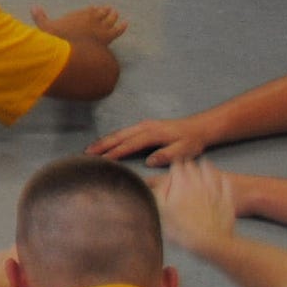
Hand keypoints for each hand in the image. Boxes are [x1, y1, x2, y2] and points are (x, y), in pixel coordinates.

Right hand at [33, 4, 129, 45]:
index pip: (89, 10)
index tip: (95, 9)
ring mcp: (100, 27)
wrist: (71, 50)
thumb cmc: (57, 39)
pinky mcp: (107, 37)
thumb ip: (40, 17)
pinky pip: (117, 29)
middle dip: (105, 11)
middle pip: (100, 13)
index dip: (92, 10)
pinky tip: (126, 23)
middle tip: (109, 9)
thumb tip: (33, 6)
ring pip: (110, 19)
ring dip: (113, 16)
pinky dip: (122, 26)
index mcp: (78, 15)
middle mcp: (91, 18)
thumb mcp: (45, 27)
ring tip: (115, 13)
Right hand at [91, 115, 213, 164]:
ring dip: (104, 140)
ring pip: (119, 132)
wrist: (199, 127)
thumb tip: (149, 161)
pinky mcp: (144, 126)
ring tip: (90, 149)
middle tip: (87, 154)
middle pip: (119, 136)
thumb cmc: (192, 141)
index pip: (129, 144)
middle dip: (102, 145)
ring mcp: (143, 125)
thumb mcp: (185, 150)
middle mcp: (144, 127)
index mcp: (153, 134)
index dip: (115, 152)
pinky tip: (105, 142)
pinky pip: (123, 131)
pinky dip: (111, 137)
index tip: (103, 160)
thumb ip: (168, 155)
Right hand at [157, 157, 240, 250]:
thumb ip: (160, 191)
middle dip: (187, 166)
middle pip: (192, 165)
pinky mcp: (226, 198)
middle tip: (185, 171)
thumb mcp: (160, 210)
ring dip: (204, 168)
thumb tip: (164, 179)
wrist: (208, 242)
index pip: (177, 165)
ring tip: (201, 169)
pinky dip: (221, 178)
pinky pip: (225, 182)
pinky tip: (220, 178)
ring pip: (209, 169)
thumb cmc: (181, 229)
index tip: (173, 171)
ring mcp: (214, 189)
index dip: (174, 167)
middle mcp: (197, 182)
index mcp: (180, 184)